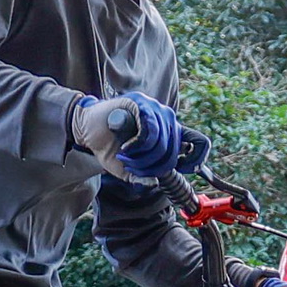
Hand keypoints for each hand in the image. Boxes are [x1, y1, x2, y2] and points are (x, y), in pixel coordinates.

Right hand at [72, 93, 198, 182]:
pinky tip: (126, 148)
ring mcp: (154, 108)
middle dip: (152, 167)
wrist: (86, 129)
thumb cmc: (109, 146)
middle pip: (174, 150)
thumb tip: (156, 182)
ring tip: (126, 157)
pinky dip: (137, 146)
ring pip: (161, 143)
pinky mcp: (140, 104)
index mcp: (169, 131)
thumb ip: (144, 176)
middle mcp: (166, 118)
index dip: (196, 160)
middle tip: (133, 168)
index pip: (199, 142)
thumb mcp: (129, 168)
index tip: (184, 170)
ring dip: (142, 158)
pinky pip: (149, 132)